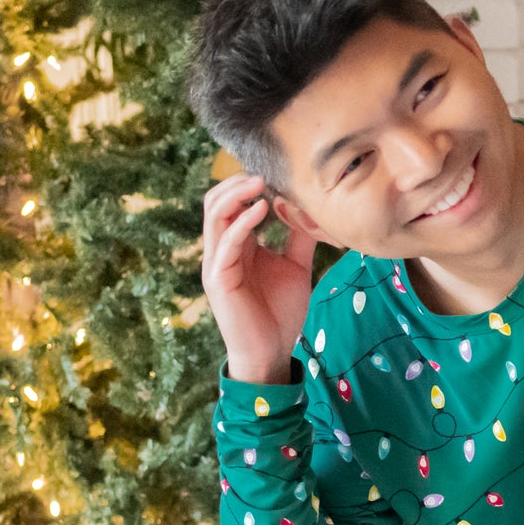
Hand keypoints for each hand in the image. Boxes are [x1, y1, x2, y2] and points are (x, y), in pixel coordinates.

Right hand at [201, 171, 316, 384]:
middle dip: (238, 182)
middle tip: (265, 171)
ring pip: (214, 215)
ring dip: (236, 194)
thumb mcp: (295, 267)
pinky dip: (242, 222)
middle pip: (216, 201)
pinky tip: (262, 210)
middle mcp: (221, 250)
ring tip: (261, 182)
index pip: (232, 203)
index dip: (248, 184)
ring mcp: (216, 263)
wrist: (272, 353)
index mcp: (237, 245)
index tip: (277, 171)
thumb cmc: (280, 313)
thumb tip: (309, 207)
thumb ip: (298, 238)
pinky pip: (225, 242)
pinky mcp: (218, 279)